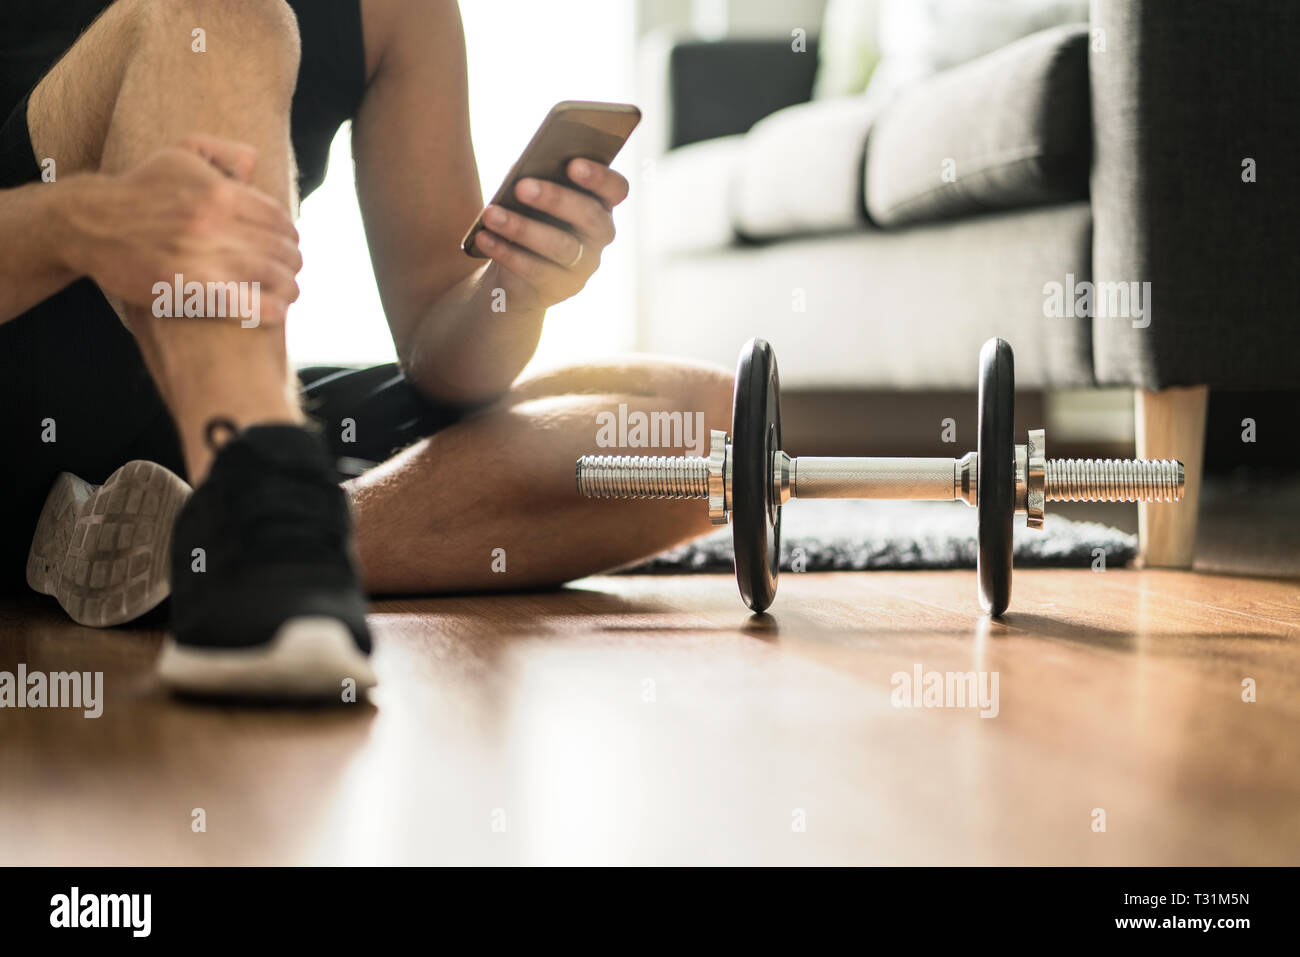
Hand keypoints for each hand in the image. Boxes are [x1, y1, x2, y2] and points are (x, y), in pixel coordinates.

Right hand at [77, 134, 301, 324]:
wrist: (89, 223)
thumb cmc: (140, 189)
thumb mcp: (178, 155)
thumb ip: (222, 152)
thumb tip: (255, 162)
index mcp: (219, 192)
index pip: (277, 218)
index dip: (290, 234)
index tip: (291, 244)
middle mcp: (213, 222)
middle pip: (278, 249)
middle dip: (293, 262)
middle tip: (294, 270)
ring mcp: (202, 257)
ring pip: (269, 275)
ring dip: (288, 287)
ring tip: (290, 292)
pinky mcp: (188, 288)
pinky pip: (244, 303)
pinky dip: (268, 309)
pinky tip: (278, 312)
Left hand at [472, 157, 628, 310]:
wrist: (520, 269)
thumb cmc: (531, 216)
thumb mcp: (538, 196)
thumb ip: (540, 179)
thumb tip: (522, 172)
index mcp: (601, 202)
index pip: (616, 189)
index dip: (600, 177)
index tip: (573, 164)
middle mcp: (600, 235)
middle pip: (589, 216)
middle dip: (555, 199)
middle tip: (521, 186)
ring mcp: (584, 265)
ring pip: (561, 247)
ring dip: (523, 228)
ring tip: (490, 214)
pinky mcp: (561, 288)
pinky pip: (535, 270)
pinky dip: (506, 252)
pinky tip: (484, 238)